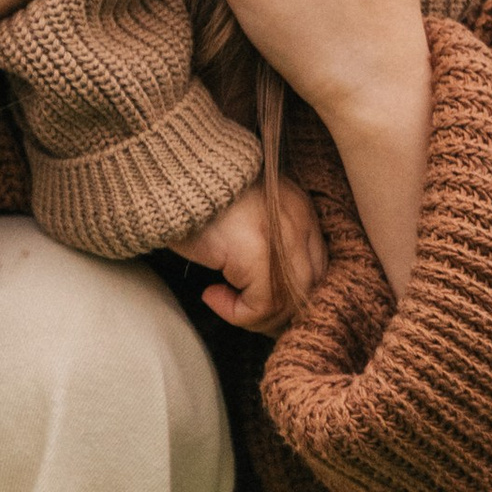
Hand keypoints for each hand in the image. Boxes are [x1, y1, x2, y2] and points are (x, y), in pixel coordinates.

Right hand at [172, 171, 328, 332]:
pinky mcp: (259, 252)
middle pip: (310, 288)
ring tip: (223, 302)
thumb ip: (266, 245)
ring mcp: (283, 237)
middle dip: (279, 314)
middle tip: (247, 318)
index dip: (293, 295)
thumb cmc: (199, 196)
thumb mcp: (244, 217)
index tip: (262, 307)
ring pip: (290, 303)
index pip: (318, 267)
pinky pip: (263, 305)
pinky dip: (236, 312)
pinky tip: (211, 295)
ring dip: (254, 316)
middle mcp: (300, 222)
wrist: (173, 173)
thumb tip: (271, 299)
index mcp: (300, 210)